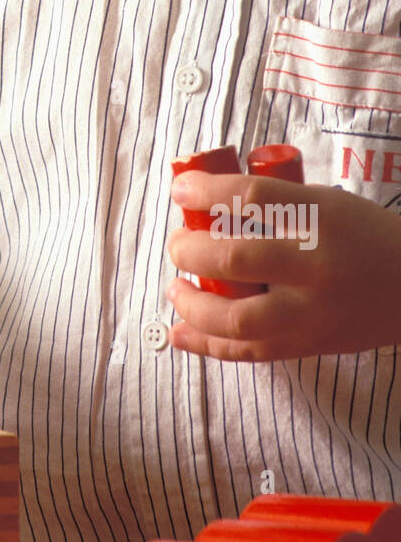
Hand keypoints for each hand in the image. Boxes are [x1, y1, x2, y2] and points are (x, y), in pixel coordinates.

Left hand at [165, 170, 400, 360]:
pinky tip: (179, 332)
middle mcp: (315, 266)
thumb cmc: (366, 236)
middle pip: (235, 258)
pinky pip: (248, 351)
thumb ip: (277, 204)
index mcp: (322, 218)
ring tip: (175, 287)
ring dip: (191, 303)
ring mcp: (311, 312)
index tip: (181, 189)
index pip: (253, 197)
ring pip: (235, 318)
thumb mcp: (328, 204)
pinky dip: (206, 344)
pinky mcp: (308, 344)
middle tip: (177, 243)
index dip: (207, 190)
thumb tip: (207, 201)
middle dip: (189, 250)